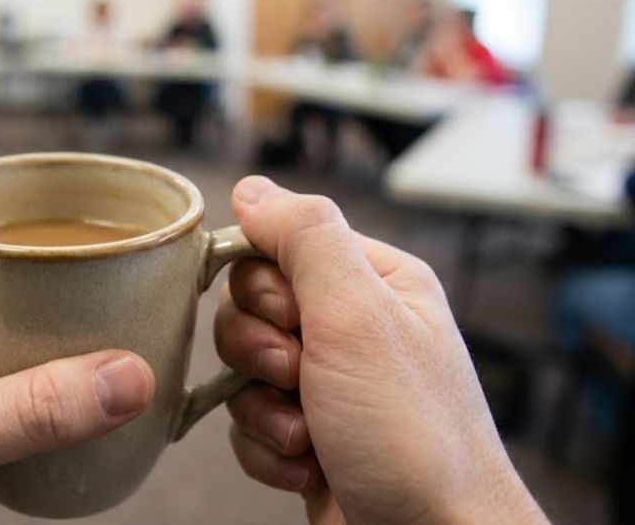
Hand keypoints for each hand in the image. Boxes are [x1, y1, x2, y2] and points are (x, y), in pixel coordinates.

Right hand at [216, 176, 546, 524]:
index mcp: (373, 282)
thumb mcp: (359, 316)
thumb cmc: (412, 434)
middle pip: (247, 309)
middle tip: (302, 378)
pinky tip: (308, 465)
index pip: (276, 245)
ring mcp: (328, 385)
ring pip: (241, 370)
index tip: (292, 320)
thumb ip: (305, 238)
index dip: (264, 286)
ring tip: (312, 435)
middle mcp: (351, 328)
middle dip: (261, 353)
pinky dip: (267, 449)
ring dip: (264, 409)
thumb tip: (253, 188)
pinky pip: (246, 423)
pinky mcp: (308, 435)